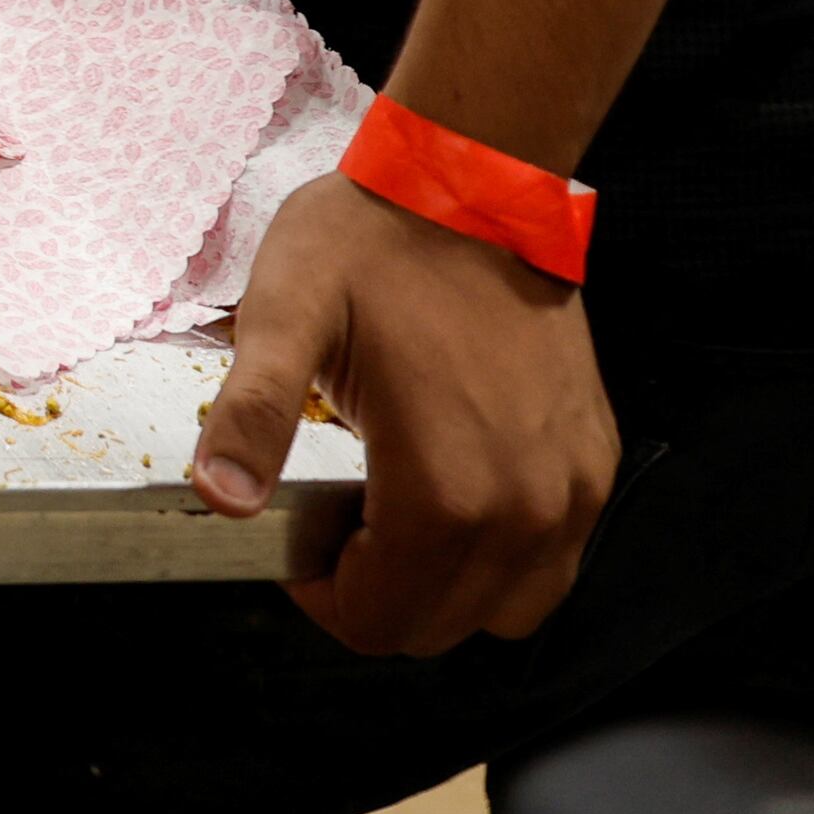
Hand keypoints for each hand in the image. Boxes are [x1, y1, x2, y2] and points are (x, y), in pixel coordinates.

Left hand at [193, 171, 616, 655]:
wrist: (469, 185)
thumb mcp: (286, 316)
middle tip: (338, 516)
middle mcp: (525, 507)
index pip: (379, 619)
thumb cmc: (375, 243)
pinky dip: (500, 557)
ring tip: (392, 511)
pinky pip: (552, 562)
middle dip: (376, 594)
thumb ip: (251, 415)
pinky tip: (452, 491)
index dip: (321, 594)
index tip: (298, 535)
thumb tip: (221, 497)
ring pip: (504, 609)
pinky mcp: (592, 464)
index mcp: (445, 489)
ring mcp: (570, 491)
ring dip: (441, 587)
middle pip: (438, 628)